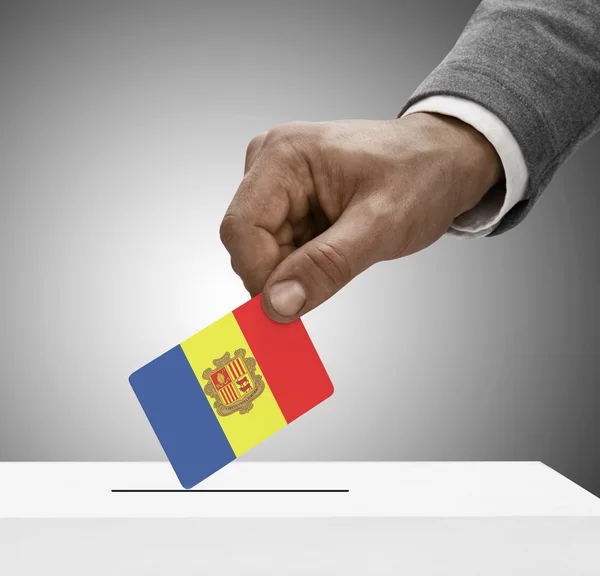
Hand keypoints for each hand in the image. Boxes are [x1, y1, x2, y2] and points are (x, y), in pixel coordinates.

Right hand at [220, 114, 502, 321]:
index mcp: (284, 155)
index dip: (260, 275)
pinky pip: (278, 248)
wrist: (442, 161)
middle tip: (331, 276)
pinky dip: (303, 263)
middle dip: (283, 273)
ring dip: (297, 269)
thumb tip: (277, 305)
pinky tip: (335, 249)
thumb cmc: (421, 176)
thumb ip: (326, 266)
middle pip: (248, 243)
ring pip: (262, 251)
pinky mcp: (287, 201)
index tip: (289, 308)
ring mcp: (277, 183)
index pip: (241, 229)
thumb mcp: (380, 226)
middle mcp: (270, 164)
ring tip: (344, 251)